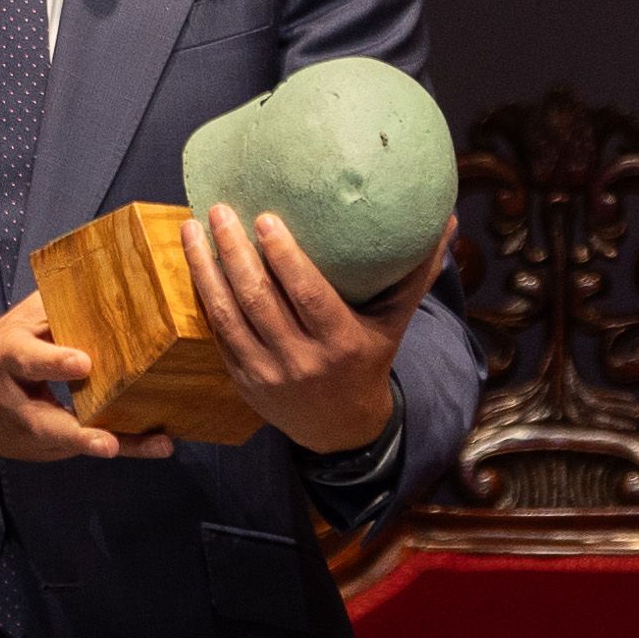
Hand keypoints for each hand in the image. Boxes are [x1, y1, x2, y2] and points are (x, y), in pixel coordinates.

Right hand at [0, 296, 177, 464]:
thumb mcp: (18, 323)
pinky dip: (124, 444)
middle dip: (80, 434)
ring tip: (156, 445)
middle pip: (46, 422)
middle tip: (109, 442)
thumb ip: (55, 307)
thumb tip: (107, 278)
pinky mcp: (49, 447)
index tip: (83, 364)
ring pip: (74, 442)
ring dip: (115, 444)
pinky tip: (159, 443)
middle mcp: (18, 402)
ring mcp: (34, 431)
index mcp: (7, 358)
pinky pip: (88, 445)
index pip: (26, 360)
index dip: (53, 362)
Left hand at [181, 205, 456, 454]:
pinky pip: (217, 333)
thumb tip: (446, 222)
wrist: (341, 428)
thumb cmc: (370, 359)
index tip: (264, 217)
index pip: (307, 294)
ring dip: (205, 268)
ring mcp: (267, 373)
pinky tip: (194, 262)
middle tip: (219, 209)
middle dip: (234, 252)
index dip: (284, 257)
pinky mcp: (242, 380)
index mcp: (342, 342)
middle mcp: (303, 360)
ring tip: (192, 227)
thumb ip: (414, 274)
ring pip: (227, 314)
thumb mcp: (394, 322)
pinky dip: (203, 295)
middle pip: (259, 300)